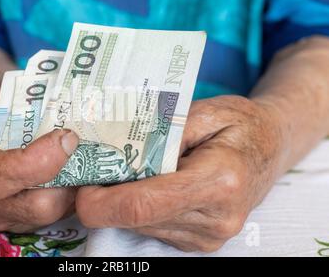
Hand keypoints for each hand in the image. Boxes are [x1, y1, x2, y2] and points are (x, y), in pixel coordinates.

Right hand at [0, 84, 79, 232]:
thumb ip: (27, 103)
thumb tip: (71, 107)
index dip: (41, 161)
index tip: (67, 136)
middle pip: (32, 206)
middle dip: (66, 177)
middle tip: (79, 147)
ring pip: (47, 215)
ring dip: (71, 187)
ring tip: (78, 157)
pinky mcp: (13, 221)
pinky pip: (49, 218)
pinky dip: (66, 195)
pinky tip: (69, 171)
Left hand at [76, 95, 285, 251]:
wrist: (270, 147)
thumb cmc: (239, 123)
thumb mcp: (204, 111)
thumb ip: (163, 131)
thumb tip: (119, 152)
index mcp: (219, 182)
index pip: (145, 205)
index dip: (103, 202)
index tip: (81, 188)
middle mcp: (215, 218)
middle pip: (136, 220)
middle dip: (105, 199)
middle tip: (94, 171)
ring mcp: (209, 236)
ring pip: (140, 227)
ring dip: (121, 203)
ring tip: (124, 173)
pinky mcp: (201, 241)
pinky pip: (153, 228)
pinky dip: (139, 209)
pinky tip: (146, 185)